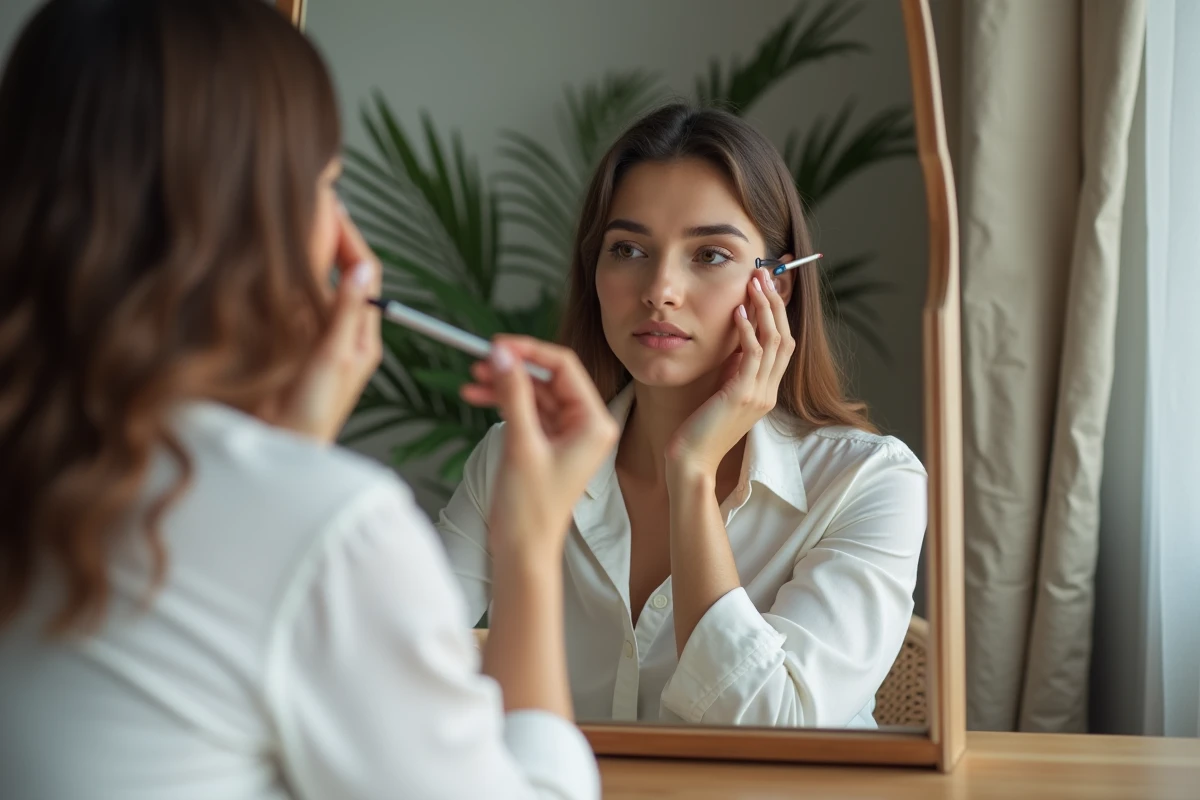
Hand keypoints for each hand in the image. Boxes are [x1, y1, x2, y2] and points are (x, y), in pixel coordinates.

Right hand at [278, 209, 381, 442]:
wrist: (283, 449)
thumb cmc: (312, 416)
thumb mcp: (331, 359)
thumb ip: (344, 315)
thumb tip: (361, 271)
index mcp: (362, 337)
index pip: (364, 275)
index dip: (349, 238)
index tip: (333, 207)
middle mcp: (344, 335)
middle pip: (344, 275)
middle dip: (331, 238)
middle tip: (315, 203)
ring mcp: (320, 340)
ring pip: (320, 286)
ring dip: (311, 255)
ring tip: (297, 222)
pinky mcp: (296, 348)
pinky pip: (299, 304)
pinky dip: (292, 280)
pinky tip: (275, 264)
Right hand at [461, 336, 618, 560]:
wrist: (523, 551)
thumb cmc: (530, 508)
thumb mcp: (521, 443)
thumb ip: (513, 394)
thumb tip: (501, 354)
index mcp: (594, 423)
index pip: (564, 367)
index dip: (530, 350)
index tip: (497, 344)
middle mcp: (586, 425)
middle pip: (549, 378)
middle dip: (513, 368)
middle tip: (480, 361)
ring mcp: (568, 435)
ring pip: (535, 393)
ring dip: (505, 384)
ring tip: (473, 379)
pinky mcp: (549, 444)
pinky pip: (527, 411)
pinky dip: (504, 402)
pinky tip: (478, 395)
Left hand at [666, 267, 794, 480]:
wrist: (691, 462)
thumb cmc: (699, 430)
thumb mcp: (722, 393)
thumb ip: (733, 370)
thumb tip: (736, 340)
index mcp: (766, 391)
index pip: (783, 344)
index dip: (778, 313)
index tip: (768, 286)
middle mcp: (768, 391)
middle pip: (785, 337)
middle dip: (775, 302)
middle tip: (764, 274)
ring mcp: (758, 394)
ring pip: (774, 342)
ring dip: (765, 309)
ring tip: (754, 282)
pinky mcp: (741, 396)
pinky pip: (753, 356)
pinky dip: (748, 331)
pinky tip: (739, 311)